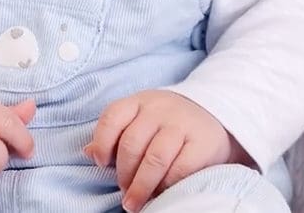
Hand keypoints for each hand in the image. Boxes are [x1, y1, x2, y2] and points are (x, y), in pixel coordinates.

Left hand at [83, 90, 244, 212]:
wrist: (215, 116)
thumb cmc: (167, 123)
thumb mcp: (140, 119)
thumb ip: (115, 134)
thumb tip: (88, 153)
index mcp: (139, 101)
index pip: (113, 116)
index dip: (102, 142)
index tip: (100, 163)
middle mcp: (160, 109)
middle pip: (132, 143)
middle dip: (123, 173)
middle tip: (123, 192)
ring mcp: (182, 124)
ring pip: (155, 158)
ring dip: (141, 186)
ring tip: (134, 202)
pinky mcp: (202, 143)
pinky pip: (180, 168)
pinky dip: (166, 185)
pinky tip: (160, 192)